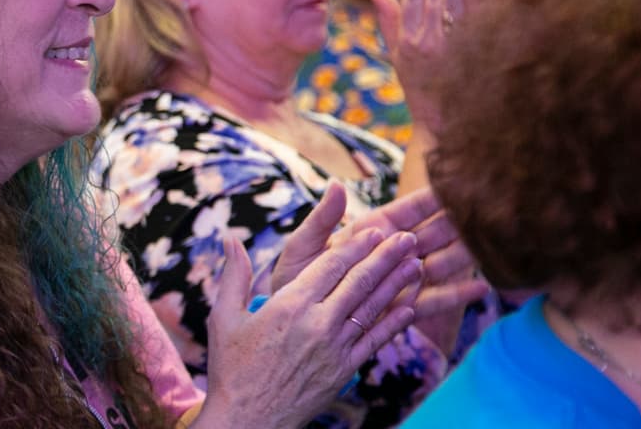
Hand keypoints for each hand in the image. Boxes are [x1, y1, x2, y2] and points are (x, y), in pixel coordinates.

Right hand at [195, 230, 419, 428]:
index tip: (373, 229)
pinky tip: (410, 309)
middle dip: (386, 256)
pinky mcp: (343, 370)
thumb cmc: (231, 369)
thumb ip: (233, 275)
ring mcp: (335, 348)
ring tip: (416, 264)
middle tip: (408, 238)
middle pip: (359, 281)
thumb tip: (229, 238)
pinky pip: (374, 341)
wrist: (247, 421)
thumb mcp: (224, 317)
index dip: (356, 245)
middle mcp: (317, 323)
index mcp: (289, 305)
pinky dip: (394, 324)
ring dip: (397, 284)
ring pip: (372, 308)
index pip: (331, 266)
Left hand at [271, 185, 487, 320]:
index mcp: (371, 231)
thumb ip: (322, 219)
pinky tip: (481, 289)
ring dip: (463, 255)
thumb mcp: (303, 247)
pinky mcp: (401, 309)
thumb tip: (338, 185)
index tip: (461, 183)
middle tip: (491, 210)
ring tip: (493, 246)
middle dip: (460, 223)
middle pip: (434, 234)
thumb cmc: (292, 279)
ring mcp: (399, 281)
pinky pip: (432, 301)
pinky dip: (456, 295)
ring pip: (440, 264)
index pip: (410, 211)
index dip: (435, 199)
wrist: (290, 323)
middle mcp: (390, 254)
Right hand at [369, 0, 465, 128]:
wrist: (441, 124)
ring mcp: (446, 50)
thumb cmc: (420, 88)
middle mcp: (425, 43)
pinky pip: (470, 23)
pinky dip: (472, 1)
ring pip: (450, 5)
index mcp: (407, 41)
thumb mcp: (398, 55)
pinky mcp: (466, 57)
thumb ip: (389, 21)